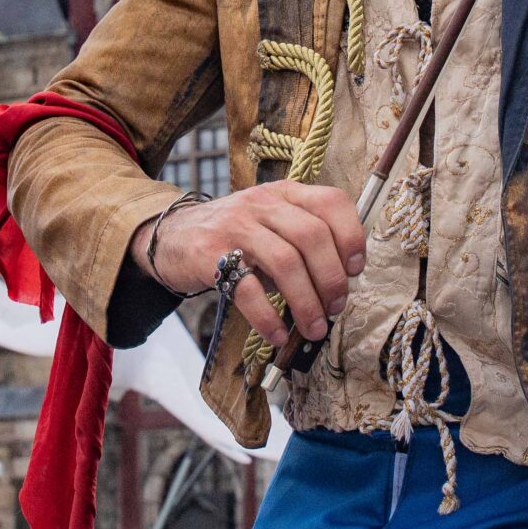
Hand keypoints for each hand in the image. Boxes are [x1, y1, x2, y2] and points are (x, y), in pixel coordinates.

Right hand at [132, 181, 365, 347]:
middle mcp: (262, 204)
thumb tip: (341, 284)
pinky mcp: (211, 256)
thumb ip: (303, 239)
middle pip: (311, 236)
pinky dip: (267, 317)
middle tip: (336, 307)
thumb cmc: (234, 235)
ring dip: (306, 302)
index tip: (355, 270)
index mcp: (284, 194)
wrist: (172, 236)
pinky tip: (278, 334)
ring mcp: (235, 228)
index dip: (351, 236)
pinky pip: (247, 289)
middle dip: (331, 278)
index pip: (331, 201)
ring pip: (284, 262)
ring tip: (313, 328)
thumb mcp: (270, 222)